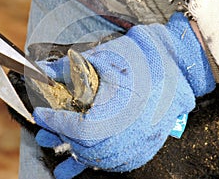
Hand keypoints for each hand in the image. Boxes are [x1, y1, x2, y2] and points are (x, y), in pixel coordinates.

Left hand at [33, 12, 214, 178]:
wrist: (176, 61)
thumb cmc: (142, 55)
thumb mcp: (105, 57)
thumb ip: (71, 68)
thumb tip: (44, 72)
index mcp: (123, 105)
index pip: (81, 126)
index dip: (56, 122)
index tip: (41, 115)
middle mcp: (135, 127)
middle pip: (91, 147)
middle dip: (63, 140)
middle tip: (47, 135)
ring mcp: (145, 137)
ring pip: (106, 159)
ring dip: (81, 157)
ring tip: (63, 156)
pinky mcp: (150, 141)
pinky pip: (123, 161)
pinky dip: (103, 162)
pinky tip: (90, 160)